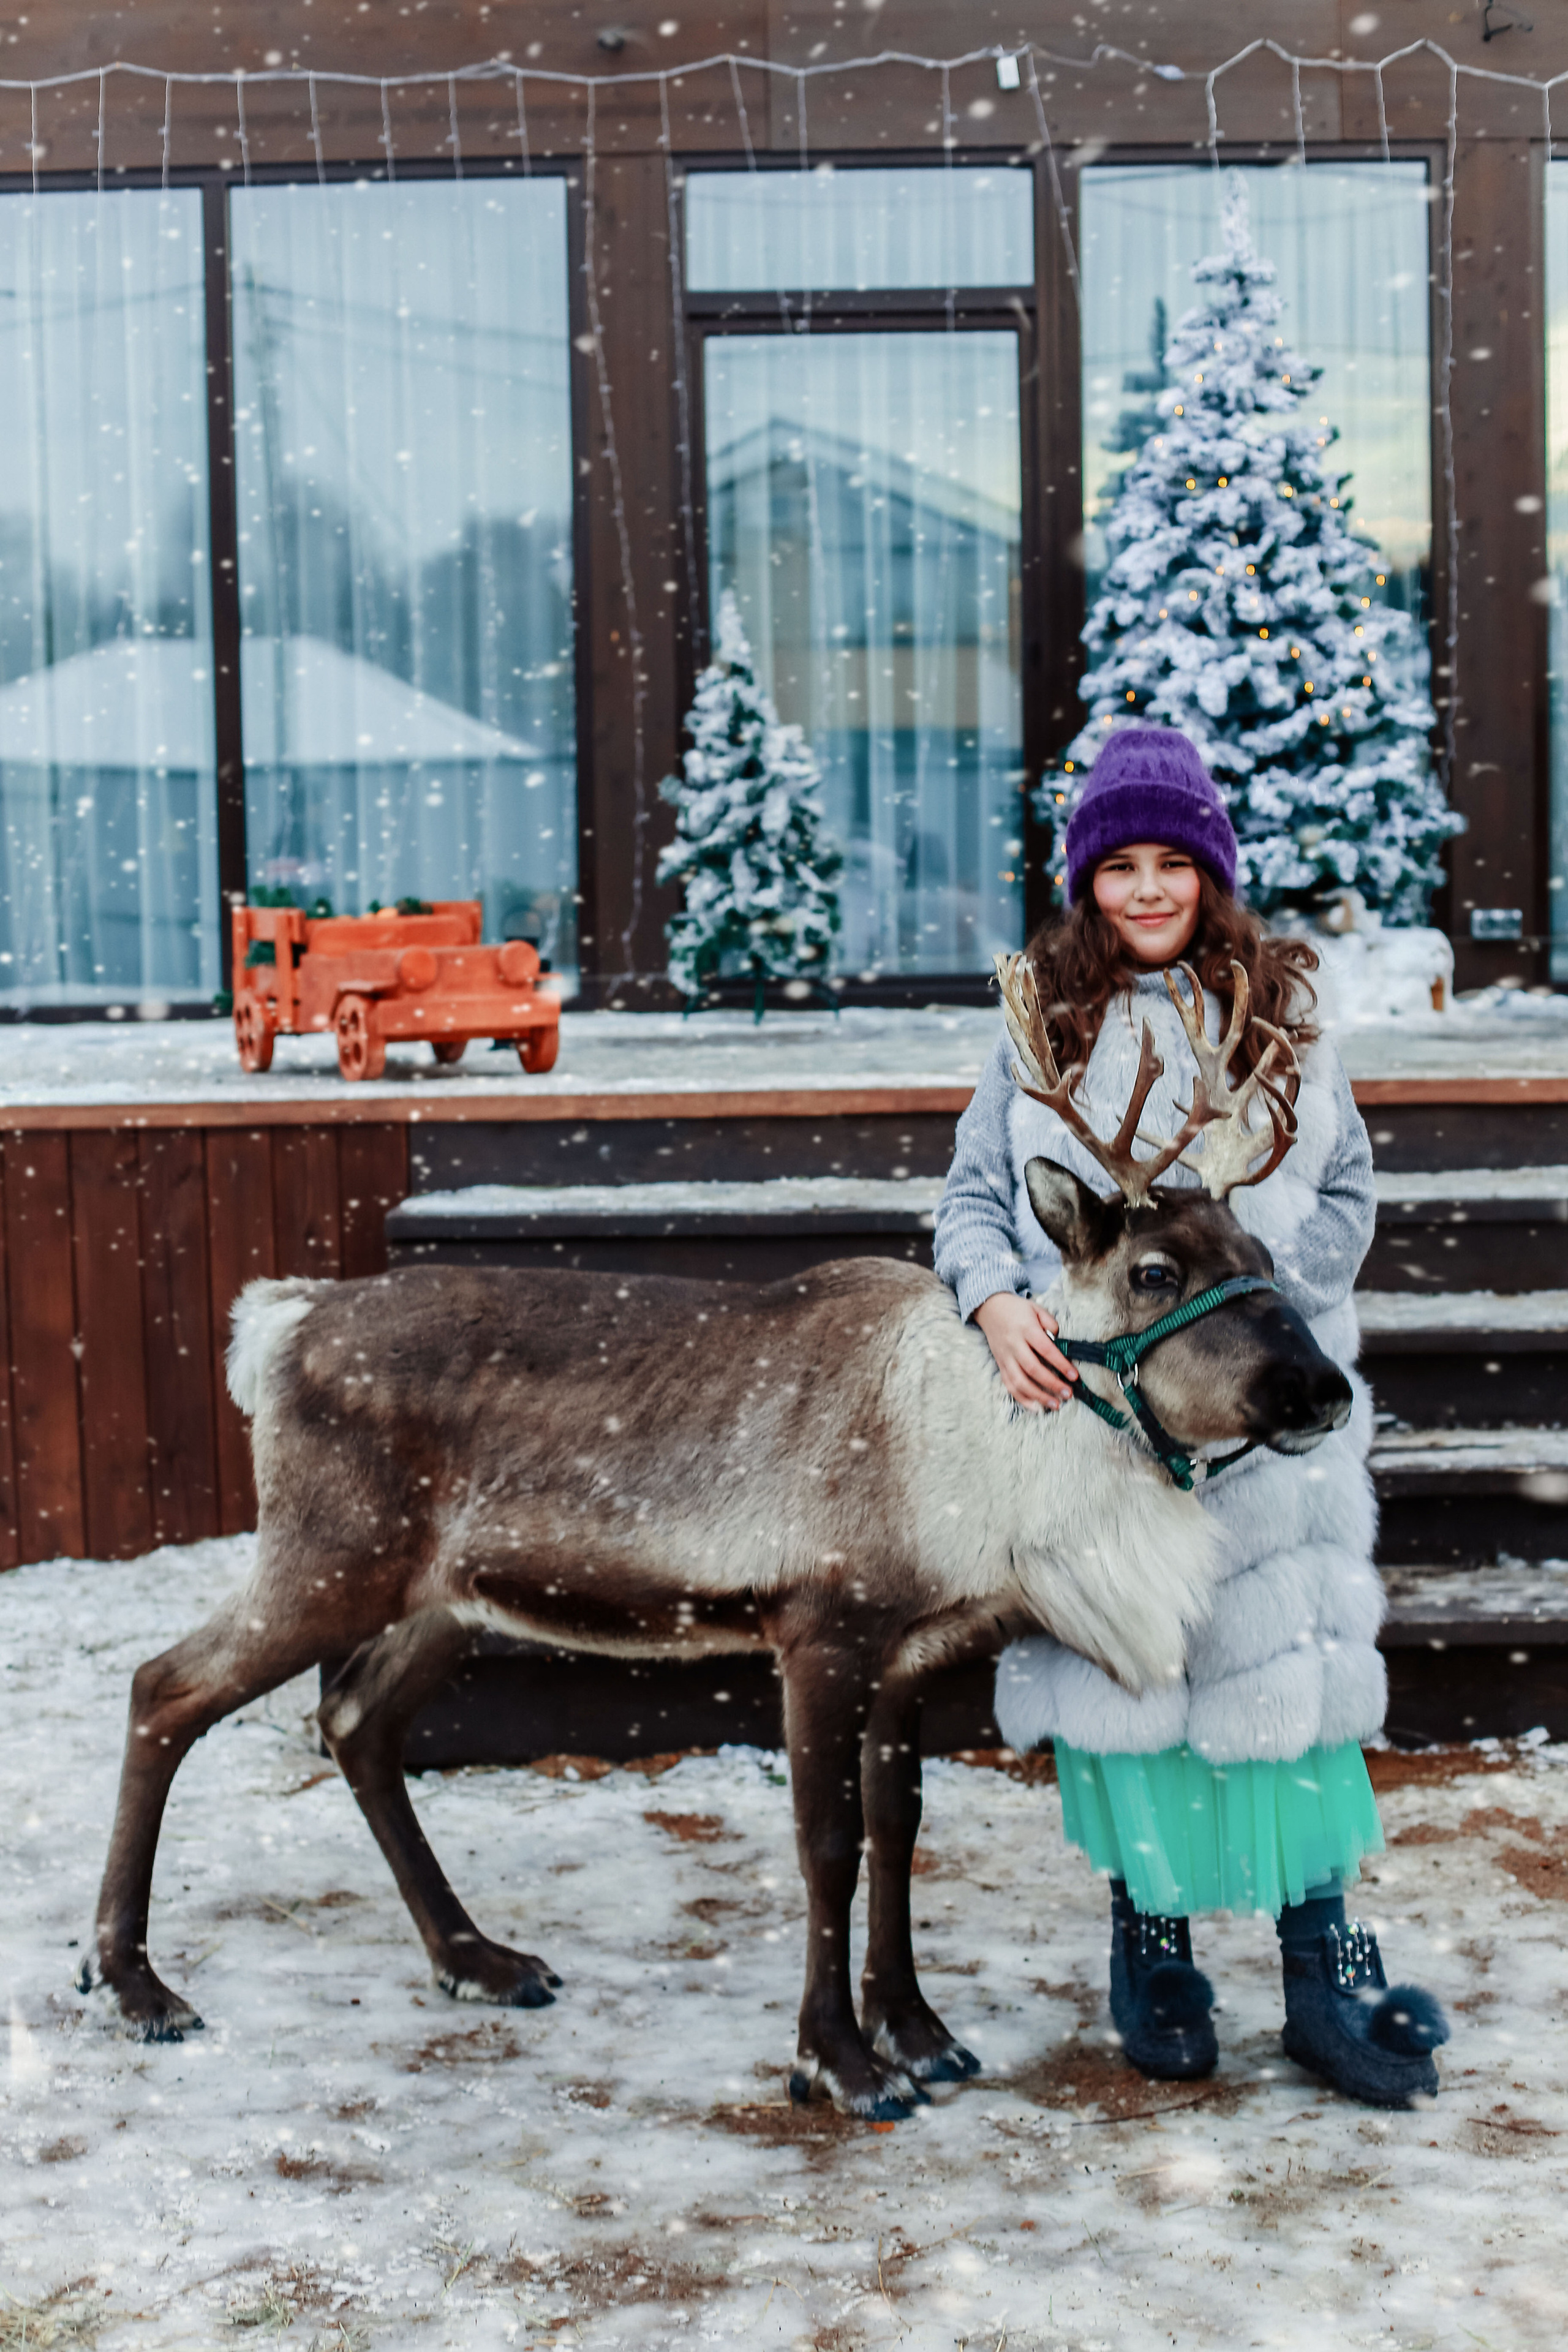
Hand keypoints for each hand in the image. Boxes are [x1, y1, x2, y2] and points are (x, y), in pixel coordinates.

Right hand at [973, 1292, 1079, 1410]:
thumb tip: (1059, 1341)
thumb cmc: (1017, 1309)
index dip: (1061, 1364)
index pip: (1046, 1350)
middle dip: (1051, 1384)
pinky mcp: (1000, 1364)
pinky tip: (1036, 1407)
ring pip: (1019, 1381)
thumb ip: (1050, 1323)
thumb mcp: (1036, 1308)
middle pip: (1033, 1369)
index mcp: (1026, 1329)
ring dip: (1038, 1396)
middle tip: (1068, 1394)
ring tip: (1055, 1405)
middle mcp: (1014, 1344)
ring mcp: (1005, 1356)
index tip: (1074, 1376)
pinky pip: (1009, 1385)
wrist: (989, 1308)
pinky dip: (1022, 1398)